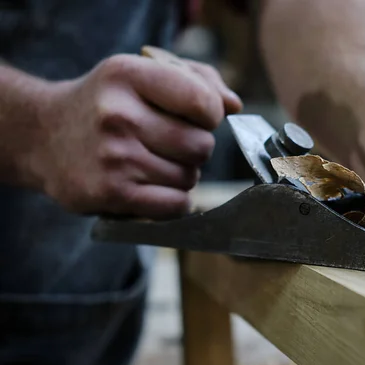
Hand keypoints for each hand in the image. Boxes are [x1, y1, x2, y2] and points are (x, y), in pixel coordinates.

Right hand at [29, 54, 241, 218]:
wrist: (44, 136)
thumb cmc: (108, 103)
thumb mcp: (143, 73)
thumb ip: (197, 80)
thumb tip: (234, 106)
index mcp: (128, 75)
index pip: (204, 103)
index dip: (210, 114)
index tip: (195, 116)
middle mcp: (118, 115)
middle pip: (201, 145)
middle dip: (195, 147)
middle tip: (170, 143)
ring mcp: (113, 157)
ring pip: (190, 178)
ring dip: (182, 175)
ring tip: (153, 162)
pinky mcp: (111, 194)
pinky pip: (175, 206)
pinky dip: (174, 201)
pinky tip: (153, 186)